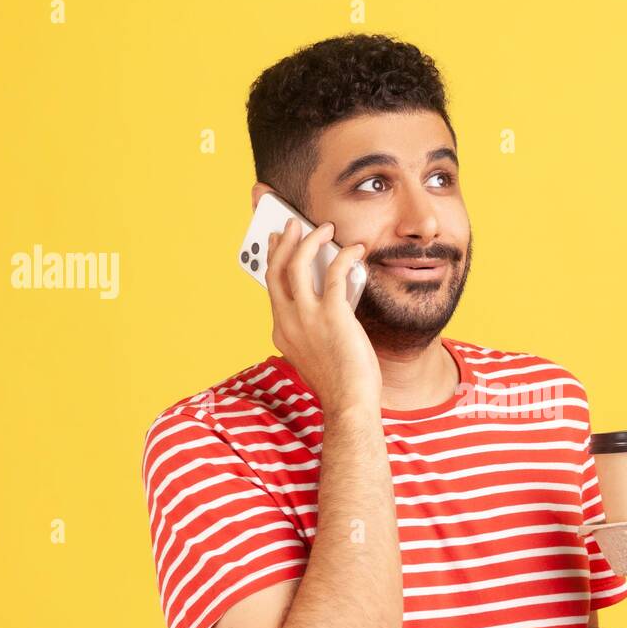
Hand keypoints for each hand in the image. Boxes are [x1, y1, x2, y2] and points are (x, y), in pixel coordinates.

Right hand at [266, 219, 380, 413]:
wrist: (349, 403)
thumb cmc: (339, 382)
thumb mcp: (316, 351)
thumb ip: (315, 325)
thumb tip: (332, 295)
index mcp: (280, 331)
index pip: (271, 287)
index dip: (273, 260)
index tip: (277, 244)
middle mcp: (287, 321)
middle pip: (277, 270)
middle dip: (284, 241)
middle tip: (293, 224)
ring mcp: (307, 318)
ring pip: (298, 265)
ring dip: (310, 240)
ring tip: (324, 228)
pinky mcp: (332, 316)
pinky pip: (335, 273)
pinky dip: (345, 256)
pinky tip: (355, 249)